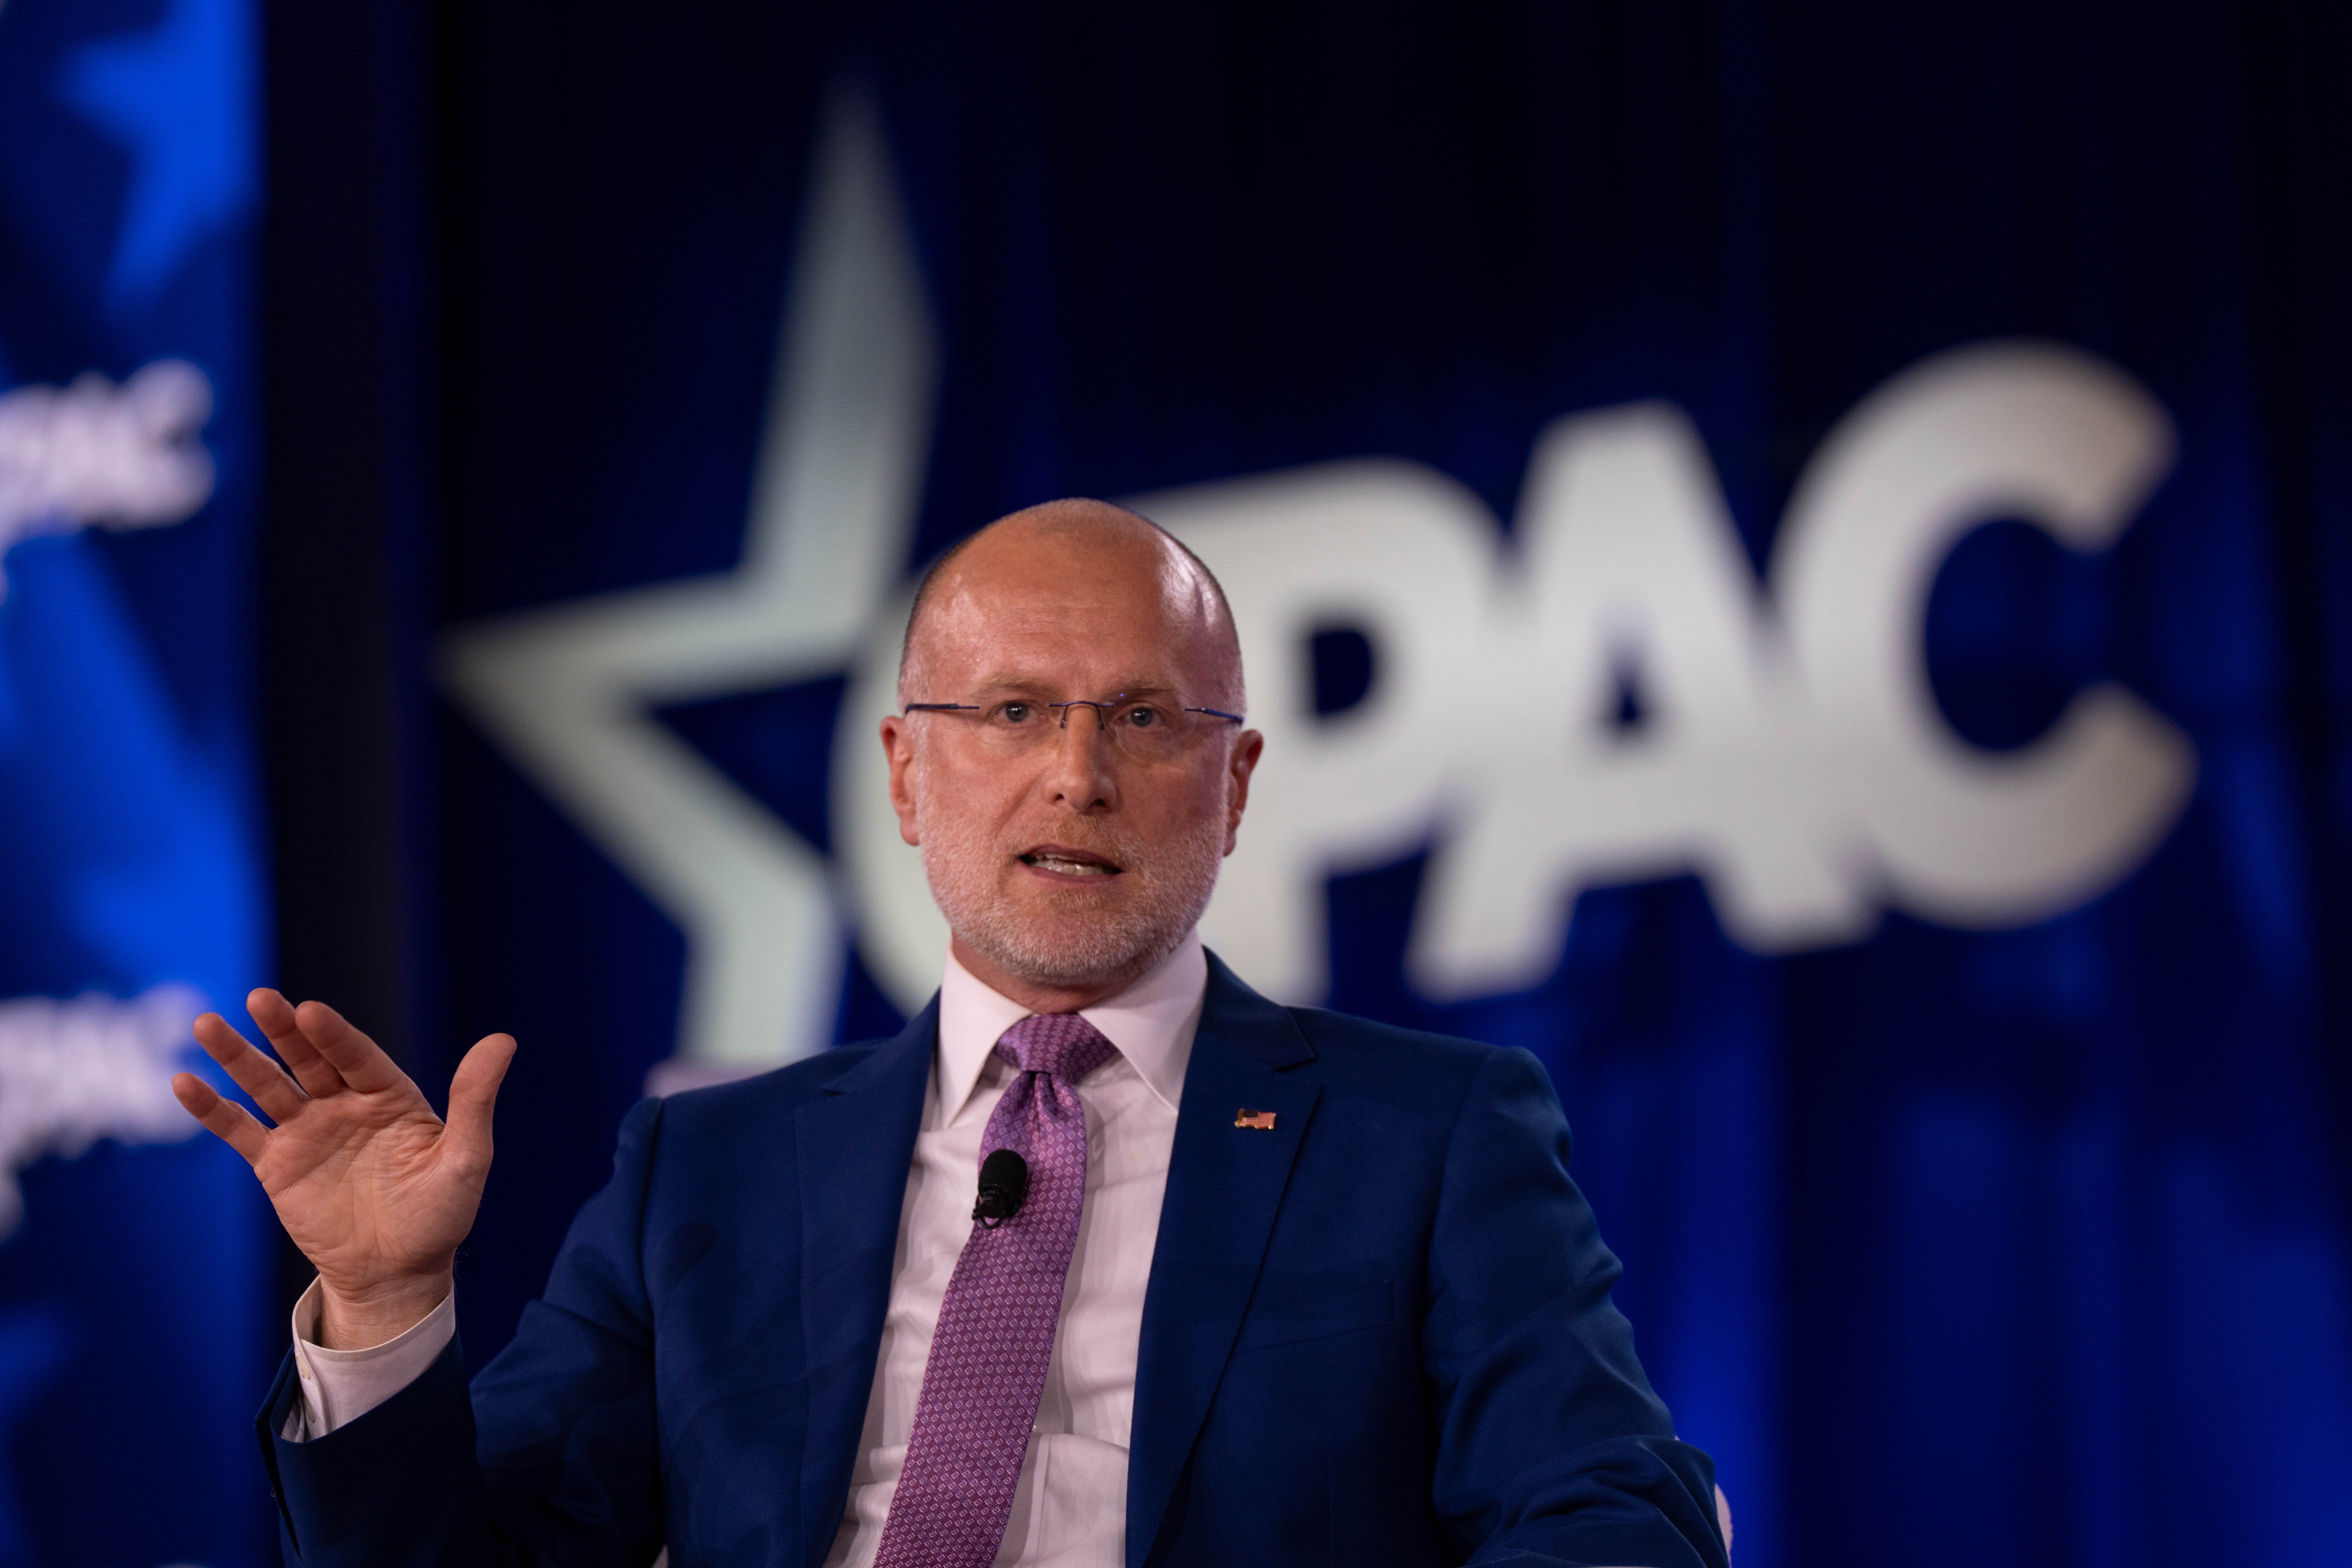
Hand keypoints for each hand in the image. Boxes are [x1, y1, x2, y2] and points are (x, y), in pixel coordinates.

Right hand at [172, 990, 515, 1349]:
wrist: (398, 1271)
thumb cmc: (440, 1215)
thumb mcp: (466, 1158)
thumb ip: (476, 1100)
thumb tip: (505, 1039)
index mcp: (389, 1096)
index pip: (358, 1055)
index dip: (334, 1034)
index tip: (309, 1010)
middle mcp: (344, 1104)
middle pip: (309, 1059)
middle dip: (282, 1029)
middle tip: (260, 997)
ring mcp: (307, 1131)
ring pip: (268, 1085)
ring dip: (238, 1056)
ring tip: (207, 1024)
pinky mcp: (277, 1163)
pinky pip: (240, 1130)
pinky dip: (212, 1108)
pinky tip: (184, 1083)